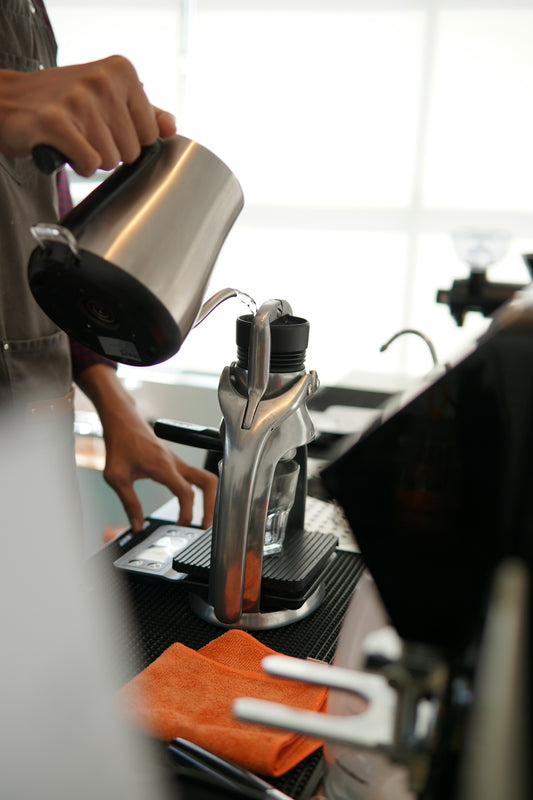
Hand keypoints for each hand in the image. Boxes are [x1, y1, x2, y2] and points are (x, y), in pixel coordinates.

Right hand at [0, 56, 175, 175]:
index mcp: (122, 71)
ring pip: (109, 161)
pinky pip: (89, 164)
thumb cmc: (63, 101)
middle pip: (131, 151)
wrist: (9, 99)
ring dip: (91, 157)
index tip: (105, 124)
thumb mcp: (108, 96)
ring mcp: (79, 100)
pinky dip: (78, 164)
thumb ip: (145, 112)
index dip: (128, 139)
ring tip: (73, 136)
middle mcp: (102, 81)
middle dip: (109, 150)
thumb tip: (171, 128)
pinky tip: (65, 148)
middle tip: (85, 131)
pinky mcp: (56, 122)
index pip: (151, 134)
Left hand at [102, 412, 218, 532]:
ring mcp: (178, 461)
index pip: (186, 492)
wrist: (122, 421)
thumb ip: (129, 503)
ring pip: (206, 478)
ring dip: (210, 498)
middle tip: (206, 525)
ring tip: (205, 518)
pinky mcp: (175, 461)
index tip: (180, 526)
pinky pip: (196, 477)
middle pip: (208, 482)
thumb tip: (137, 525)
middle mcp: (175, 462)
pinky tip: (193, 504)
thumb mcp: (116, 478)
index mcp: (163, 466)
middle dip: (212, 506)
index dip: (187, 513)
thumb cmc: (119, 443)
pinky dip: (200, 492)